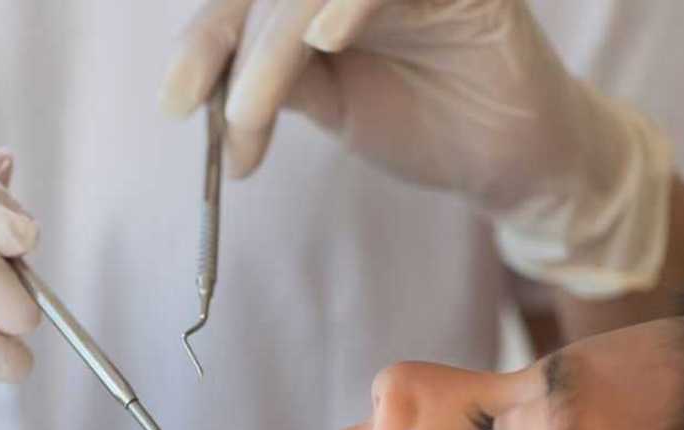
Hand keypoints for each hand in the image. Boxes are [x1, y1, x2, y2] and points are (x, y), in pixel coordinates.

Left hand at [161, 0, 671, 297]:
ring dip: (274, 44)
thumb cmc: (424, 123)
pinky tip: (326, 40)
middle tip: (222, 122)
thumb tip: (203, 91)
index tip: (175, 104)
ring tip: (254, 112)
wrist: (508, 160)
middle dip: (226, 46)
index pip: (246, 1)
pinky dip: (350, 1)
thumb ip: (277, 83)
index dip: (203, 42)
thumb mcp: (331, 107)